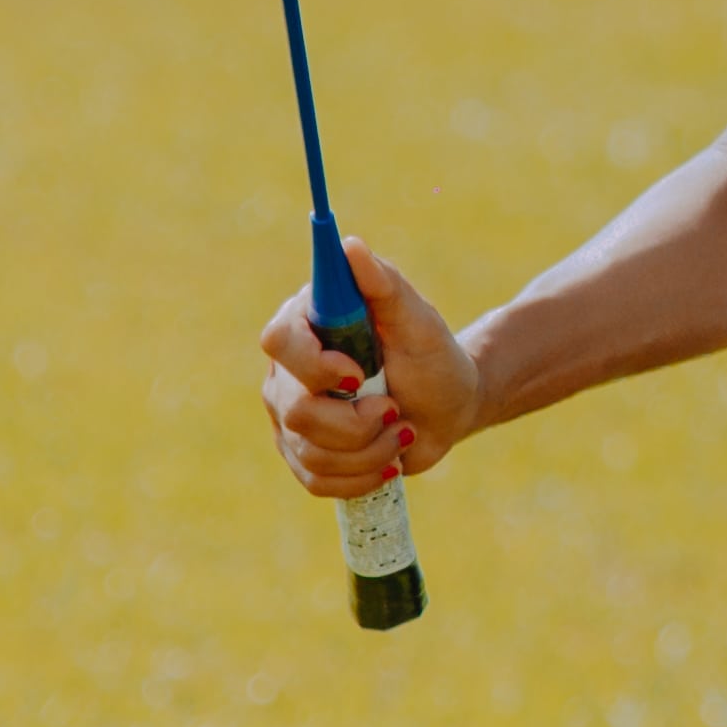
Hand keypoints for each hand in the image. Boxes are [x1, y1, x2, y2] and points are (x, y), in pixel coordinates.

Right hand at [256, 237, 482, 499]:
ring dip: (369, 450)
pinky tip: (387, 459)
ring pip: (308, 450)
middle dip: (356, 422)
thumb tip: (350, 246)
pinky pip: (315, 480)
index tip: (358, 373)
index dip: (315, 365)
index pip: (278, 340)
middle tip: (395, 410)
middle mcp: (287, 369)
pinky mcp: (301, 454)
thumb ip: (384, 284)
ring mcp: (289, 415)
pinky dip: (362, 477)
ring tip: (400, 430)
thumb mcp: (419, 320)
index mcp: (307, 323)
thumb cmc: (434, 357)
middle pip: (295, 409)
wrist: (447, 410)